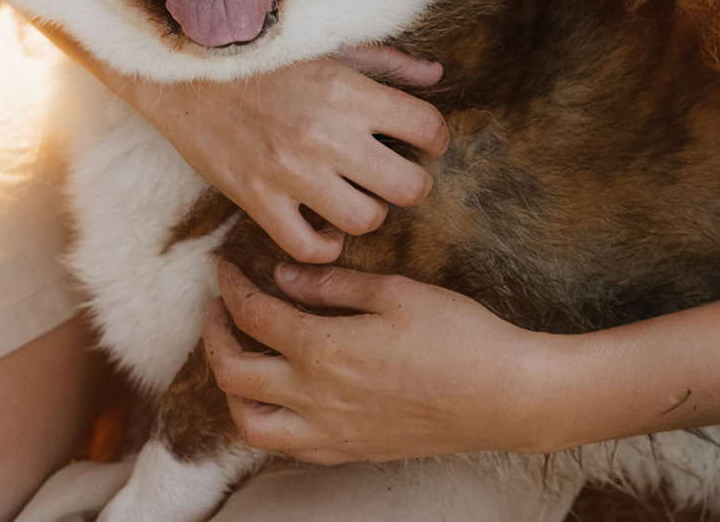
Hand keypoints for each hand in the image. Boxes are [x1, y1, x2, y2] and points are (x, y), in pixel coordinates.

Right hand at [127, 47, 447, 264]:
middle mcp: (327, 134)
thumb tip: (435, 74)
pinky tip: (321, 224)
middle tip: (392, 173)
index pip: (428, 128)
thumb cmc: (262, 55)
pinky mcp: (257, 200)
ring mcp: (291, 172)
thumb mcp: (328, 46)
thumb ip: (386, 63)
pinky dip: (323, 245)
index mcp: (349, 92)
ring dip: (369, 212)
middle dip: (410, 182)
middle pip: (409, 187)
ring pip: (366, 221)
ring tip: (356, 196)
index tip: (420, 140)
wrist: (183, 69)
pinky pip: (308, 248)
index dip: (434, 138)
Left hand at [203, 259, 558, 462]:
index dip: (231, 287)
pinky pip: (289, 447)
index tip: (226, 268)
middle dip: (215, 336)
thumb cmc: (459, 337)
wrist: (504, 396)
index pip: (253, 316)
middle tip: (219, 310)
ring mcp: (332, 433)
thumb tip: (284, 278)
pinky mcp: (352, 451)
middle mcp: (316, 398)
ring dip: (232, 390)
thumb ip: (333, 287)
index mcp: (323, 351)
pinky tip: (282, 398)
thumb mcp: (397, 292)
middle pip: (233, 373)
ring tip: (240, 359)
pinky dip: (269, 422)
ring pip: (251, 424)